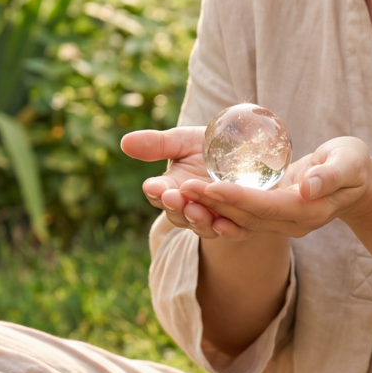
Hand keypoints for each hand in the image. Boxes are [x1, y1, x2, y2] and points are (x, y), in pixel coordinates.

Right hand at [121, 127, 250, 239]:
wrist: (247, 148)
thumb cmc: (209, 144)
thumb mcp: (183, 140)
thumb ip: (156, 144)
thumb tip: (124, 142)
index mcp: (171, 188)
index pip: (158, 195)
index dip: (156, 192)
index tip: (154, 186)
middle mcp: (189, 207)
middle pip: (177, 214)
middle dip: (175, 207)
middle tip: (173, 197)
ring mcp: (213, 217)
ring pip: (201, 226)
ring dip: (197, 220)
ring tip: (195, 209)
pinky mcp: (238, 222)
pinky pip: (231, 231)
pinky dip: (226, 231)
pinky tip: (224, 224)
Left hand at [172, 136, 371, 240]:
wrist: (356, 182)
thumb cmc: (352, 163)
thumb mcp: (348, 162)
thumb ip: (331, 175)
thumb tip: (308, 188)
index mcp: (308, 211)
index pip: (266, 207)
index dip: (237, 198)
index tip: (209, 186)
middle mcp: (291, 224)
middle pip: (245, 217)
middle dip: (212, 205)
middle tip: (180, 188)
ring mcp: (280, 224)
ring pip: (238, 220)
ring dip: (208, 209)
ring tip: (177, 194)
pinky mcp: (271, 217)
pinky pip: (239, 218)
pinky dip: (217, 210)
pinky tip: (192, 201)